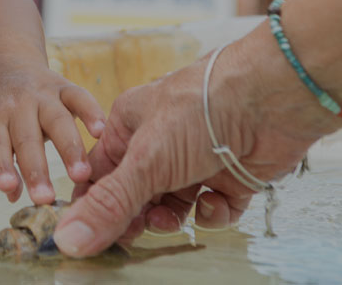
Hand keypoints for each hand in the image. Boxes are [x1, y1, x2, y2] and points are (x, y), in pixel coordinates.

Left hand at [0, 56, 106, 204]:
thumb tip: (13, 196)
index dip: (0, 166)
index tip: (6, 186)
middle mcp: (17, 106)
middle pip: (27, 139)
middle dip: (37, 170)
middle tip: (45, 198)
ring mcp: (41, 95)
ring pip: (57, 121)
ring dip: (70, 149)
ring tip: (82, 175)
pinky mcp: (63, 87)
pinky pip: (80, 97)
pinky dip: (92, 111)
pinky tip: (101, 132)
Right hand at [50, 32, 341, 257]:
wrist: (272, 100)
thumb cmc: (201, 109)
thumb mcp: (145, 161)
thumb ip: (109, 205)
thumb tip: (69, 240)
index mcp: (129, 126)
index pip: (99, 173)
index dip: (92, 204)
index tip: (87, 233)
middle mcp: (161, 143)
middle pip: (135, 194)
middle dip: (134, 216)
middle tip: (134, 232)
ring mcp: (196, 161)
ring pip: (172, 206)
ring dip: (170, 218)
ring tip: (172, 218)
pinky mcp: (229, 176)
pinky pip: (211, 209)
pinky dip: (212, 213)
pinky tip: (214, 201)